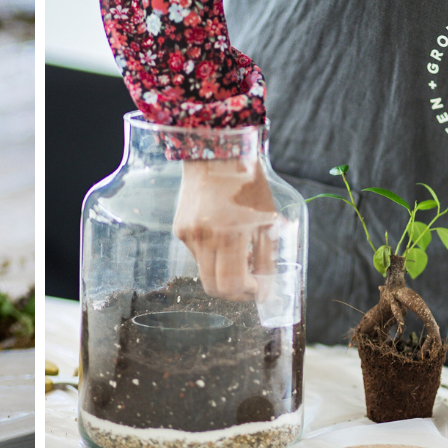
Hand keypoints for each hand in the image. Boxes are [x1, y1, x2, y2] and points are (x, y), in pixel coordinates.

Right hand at [175, 159, 277, 299]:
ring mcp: (188, 234)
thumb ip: (266, 258)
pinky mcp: (180, 229)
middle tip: (249, 284)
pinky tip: (223, 236)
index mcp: (230, 234)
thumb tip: (265, 290)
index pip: (231, 284)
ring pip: (205, 271)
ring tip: (239, 255)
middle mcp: (204, 237)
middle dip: (233, 291)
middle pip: (213, 286)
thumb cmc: (247, 183)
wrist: (216, 154)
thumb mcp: (267, 219)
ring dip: (223, 272)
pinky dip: (213, 254)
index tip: (259, 287)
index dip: (246, 293)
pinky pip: (197, 254)